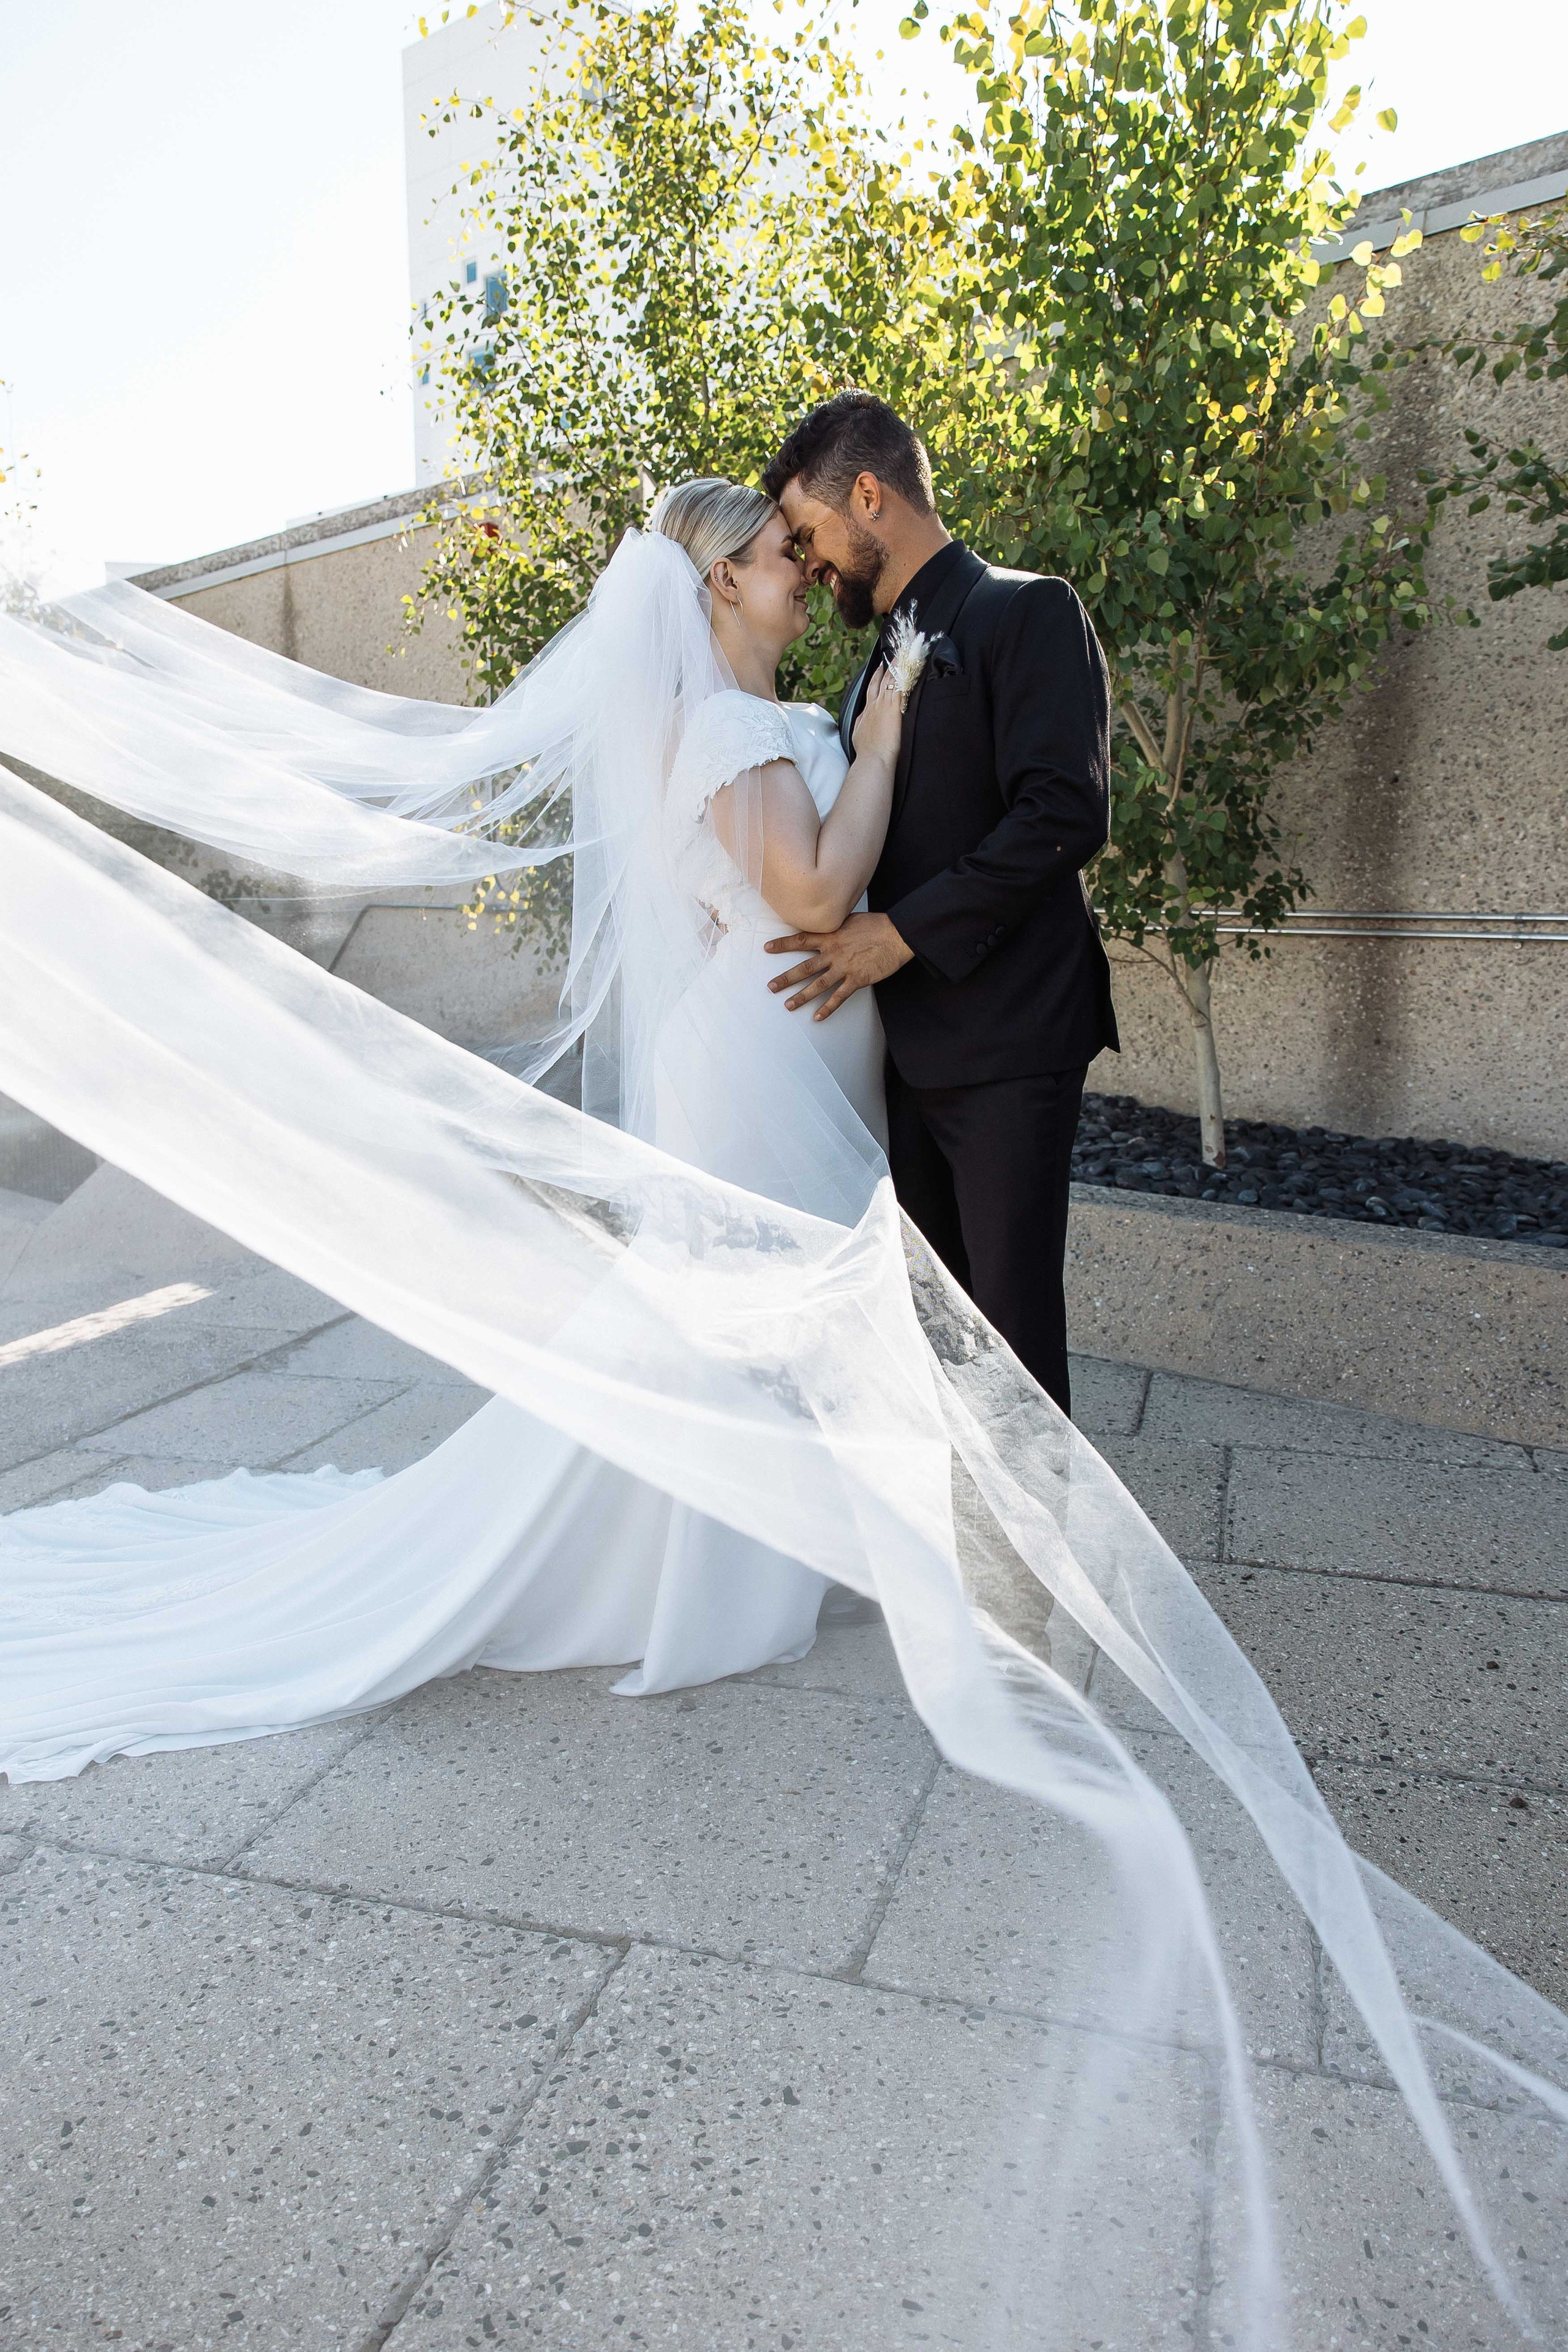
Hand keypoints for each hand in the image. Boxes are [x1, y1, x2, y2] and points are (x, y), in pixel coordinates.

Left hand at [765, 910, 913, 1018]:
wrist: (897, 935)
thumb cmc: (877, 925)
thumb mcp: (850, 919)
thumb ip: (835, 926)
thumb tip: (825, 924)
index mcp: (831, 936)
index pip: (801, 940)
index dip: (783, 944)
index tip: (767, 948)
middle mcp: (833, 953)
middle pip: (804, 967)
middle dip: (786, 978)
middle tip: (770, 987)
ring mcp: (844, 968)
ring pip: (818, 985)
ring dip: (802, 996)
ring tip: (788, 1005)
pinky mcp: (857, 980)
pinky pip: (839, 997)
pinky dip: (828, 1008)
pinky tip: (818, 1017)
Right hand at [850, 664, 902, 767]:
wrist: (873, 758)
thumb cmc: (867, 750)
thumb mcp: (859, 732)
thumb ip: (863, 721)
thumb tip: (864, 715)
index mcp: (868, 709)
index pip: (872, 687)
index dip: (876, 676)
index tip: (880, 667)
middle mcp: (876, 704)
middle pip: (883, 679)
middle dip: (890, 666)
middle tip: (896, 654)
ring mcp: (885, 705)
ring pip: (893, 680)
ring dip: (899, 667)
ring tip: (905, 655)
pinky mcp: (895, 709)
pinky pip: (901, 688)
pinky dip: (905, 678)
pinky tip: (911, 669)